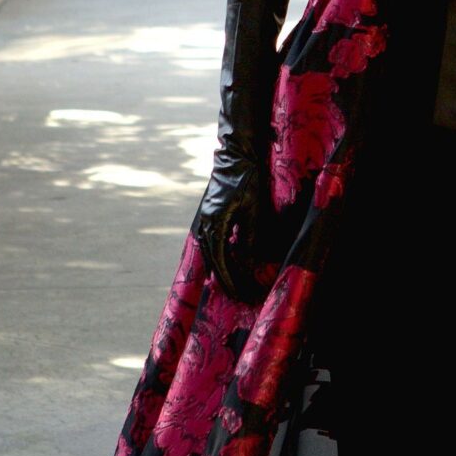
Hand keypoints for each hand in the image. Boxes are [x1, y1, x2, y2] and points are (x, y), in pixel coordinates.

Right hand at [194, 140, 265, 300]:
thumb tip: (250, 265)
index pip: (223, 263)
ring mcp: (202, 223)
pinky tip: (221, 268)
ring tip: (233, 288)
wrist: (234, 157)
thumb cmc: (248, 180)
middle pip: (214, 264)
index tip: (244, 295)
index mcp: (215, 226)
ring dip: (222, 273)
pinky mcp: (206, 218)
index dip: (234, 281)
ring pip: (210, 256)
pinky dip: (216, 260)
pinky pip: (209, 246)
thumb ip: (250, 238)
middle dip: (229, 282)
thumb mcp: (254, 209)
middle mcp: (204, 227)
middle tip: (242, 298)